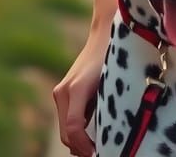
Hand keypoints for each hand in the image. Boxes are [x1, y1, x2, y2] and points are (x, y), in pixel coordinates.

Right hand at [52, 29, 108, 155]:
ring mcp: (61, 91)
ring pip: (65, 128)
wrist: (105, 32)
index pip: (74, 129)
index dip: (84, 146)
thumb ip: (106, 107)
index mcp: (76, 89)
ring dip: (79, 140)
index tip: (98, 154)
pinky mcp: (63, 91)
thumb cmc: (114, 55)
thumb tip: (107, 135)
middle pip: (66, 133)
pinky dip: (77, 130)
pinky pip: (68, 118)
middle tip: (101, 153)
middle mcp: (64, 91)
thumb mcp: (113, 82)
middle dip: (81, 148)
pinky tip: (93, 132)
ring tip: (99, 146)